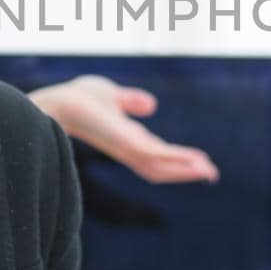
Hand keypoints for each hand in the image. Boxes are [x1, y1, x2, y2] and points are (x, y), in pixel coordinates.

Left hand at [29, 75, 218, 182]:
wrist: (59, 102)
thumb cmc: (78, 98)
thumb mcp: (112, 95)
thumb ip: (131, 101)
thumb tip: (151, 105)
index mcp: (128, 140)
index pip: (158, 156)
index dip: (178, 160)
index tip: (200, 162)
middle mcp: (129, 149)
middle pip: (162, 169)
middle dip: (186, 172)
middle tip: (211, 174)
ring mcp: (127, 148)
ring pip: (162, 167)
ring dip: (186, 170)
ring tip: (208, 171)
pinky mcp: (126, 144)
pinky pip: (156, 156)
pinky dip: (176, 159)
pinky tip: (193, 160)